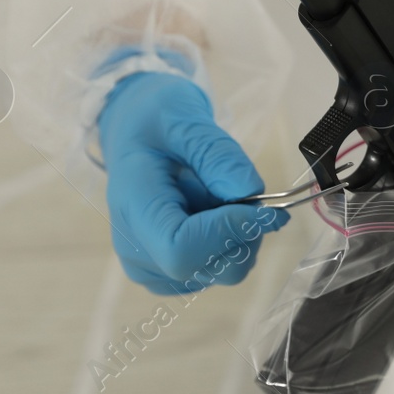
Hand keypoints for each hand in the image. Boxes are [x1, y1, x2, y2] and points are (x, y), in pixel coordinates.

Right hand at [98, 70, 287, 294]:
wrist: (137, 134)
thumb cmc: (156, 122)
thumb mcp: (185, 119)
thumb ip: (217, 155)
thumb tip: (250, 194)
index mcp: (132, 208)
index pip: (181, 250)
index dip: (228, 233)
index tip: (261, 206)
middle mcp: (136, 250)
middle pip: (209, 267)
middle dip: (244, 232)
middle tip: (242, 191)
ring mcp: (152, 268)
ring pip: (224, 271)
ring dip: (240, 235)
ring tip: (215, 196)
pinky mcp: (170, 274)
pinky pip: (221, 269)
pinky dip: (232, 242)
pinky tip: (212, 213)